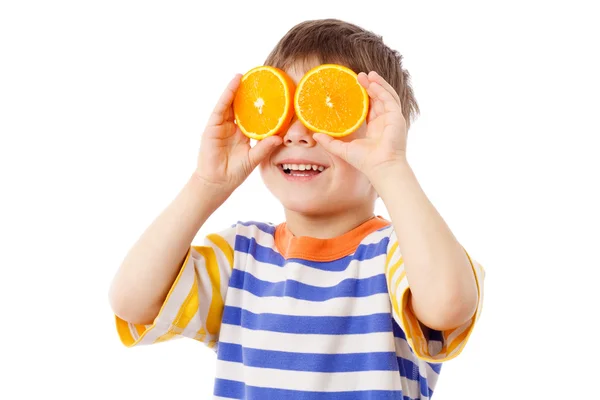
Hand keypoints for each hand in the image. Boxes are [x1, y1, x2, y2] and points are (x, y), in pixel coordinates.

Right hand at [194, 74, 281, 190]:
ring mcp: (222, 125)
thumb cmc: (235, 172)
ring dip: (236, 89)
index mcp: (243, 133)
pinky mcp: (213, 126)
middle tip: (257, 78)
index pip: (252, 115)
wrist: (218, 181)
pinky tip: (234, 84)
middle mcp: (232, 127)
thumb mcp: (254, 158)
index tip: (270, 93)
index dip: (259, 104)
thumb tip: (280, 138)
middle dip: (246, 93)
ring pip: (230, 103)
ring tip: (244, 75)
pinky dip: (227, 95)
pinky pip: (221, 108)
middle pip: (240, 106)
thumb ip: (265, 147)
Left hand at [313, 71, 407, 178]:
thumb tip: (315, 135)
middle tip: (358, 76)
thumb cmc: (364, 161)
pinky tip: (372, 83)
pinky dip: (382, 89)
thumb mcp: (342, 149)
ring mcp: (392, 118)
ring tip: (367, 74)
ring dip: (377, 84)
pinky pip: (390, 99)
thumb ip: (329, 142)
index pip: (370, 107)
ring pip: (386, 95)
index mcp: (375, 128)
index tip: (354, 87)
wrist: (380, 166)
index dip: (363, 96)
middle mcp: (385, 121)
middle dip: (370, 86)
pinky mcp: (397, 117)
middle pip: (378, 98)